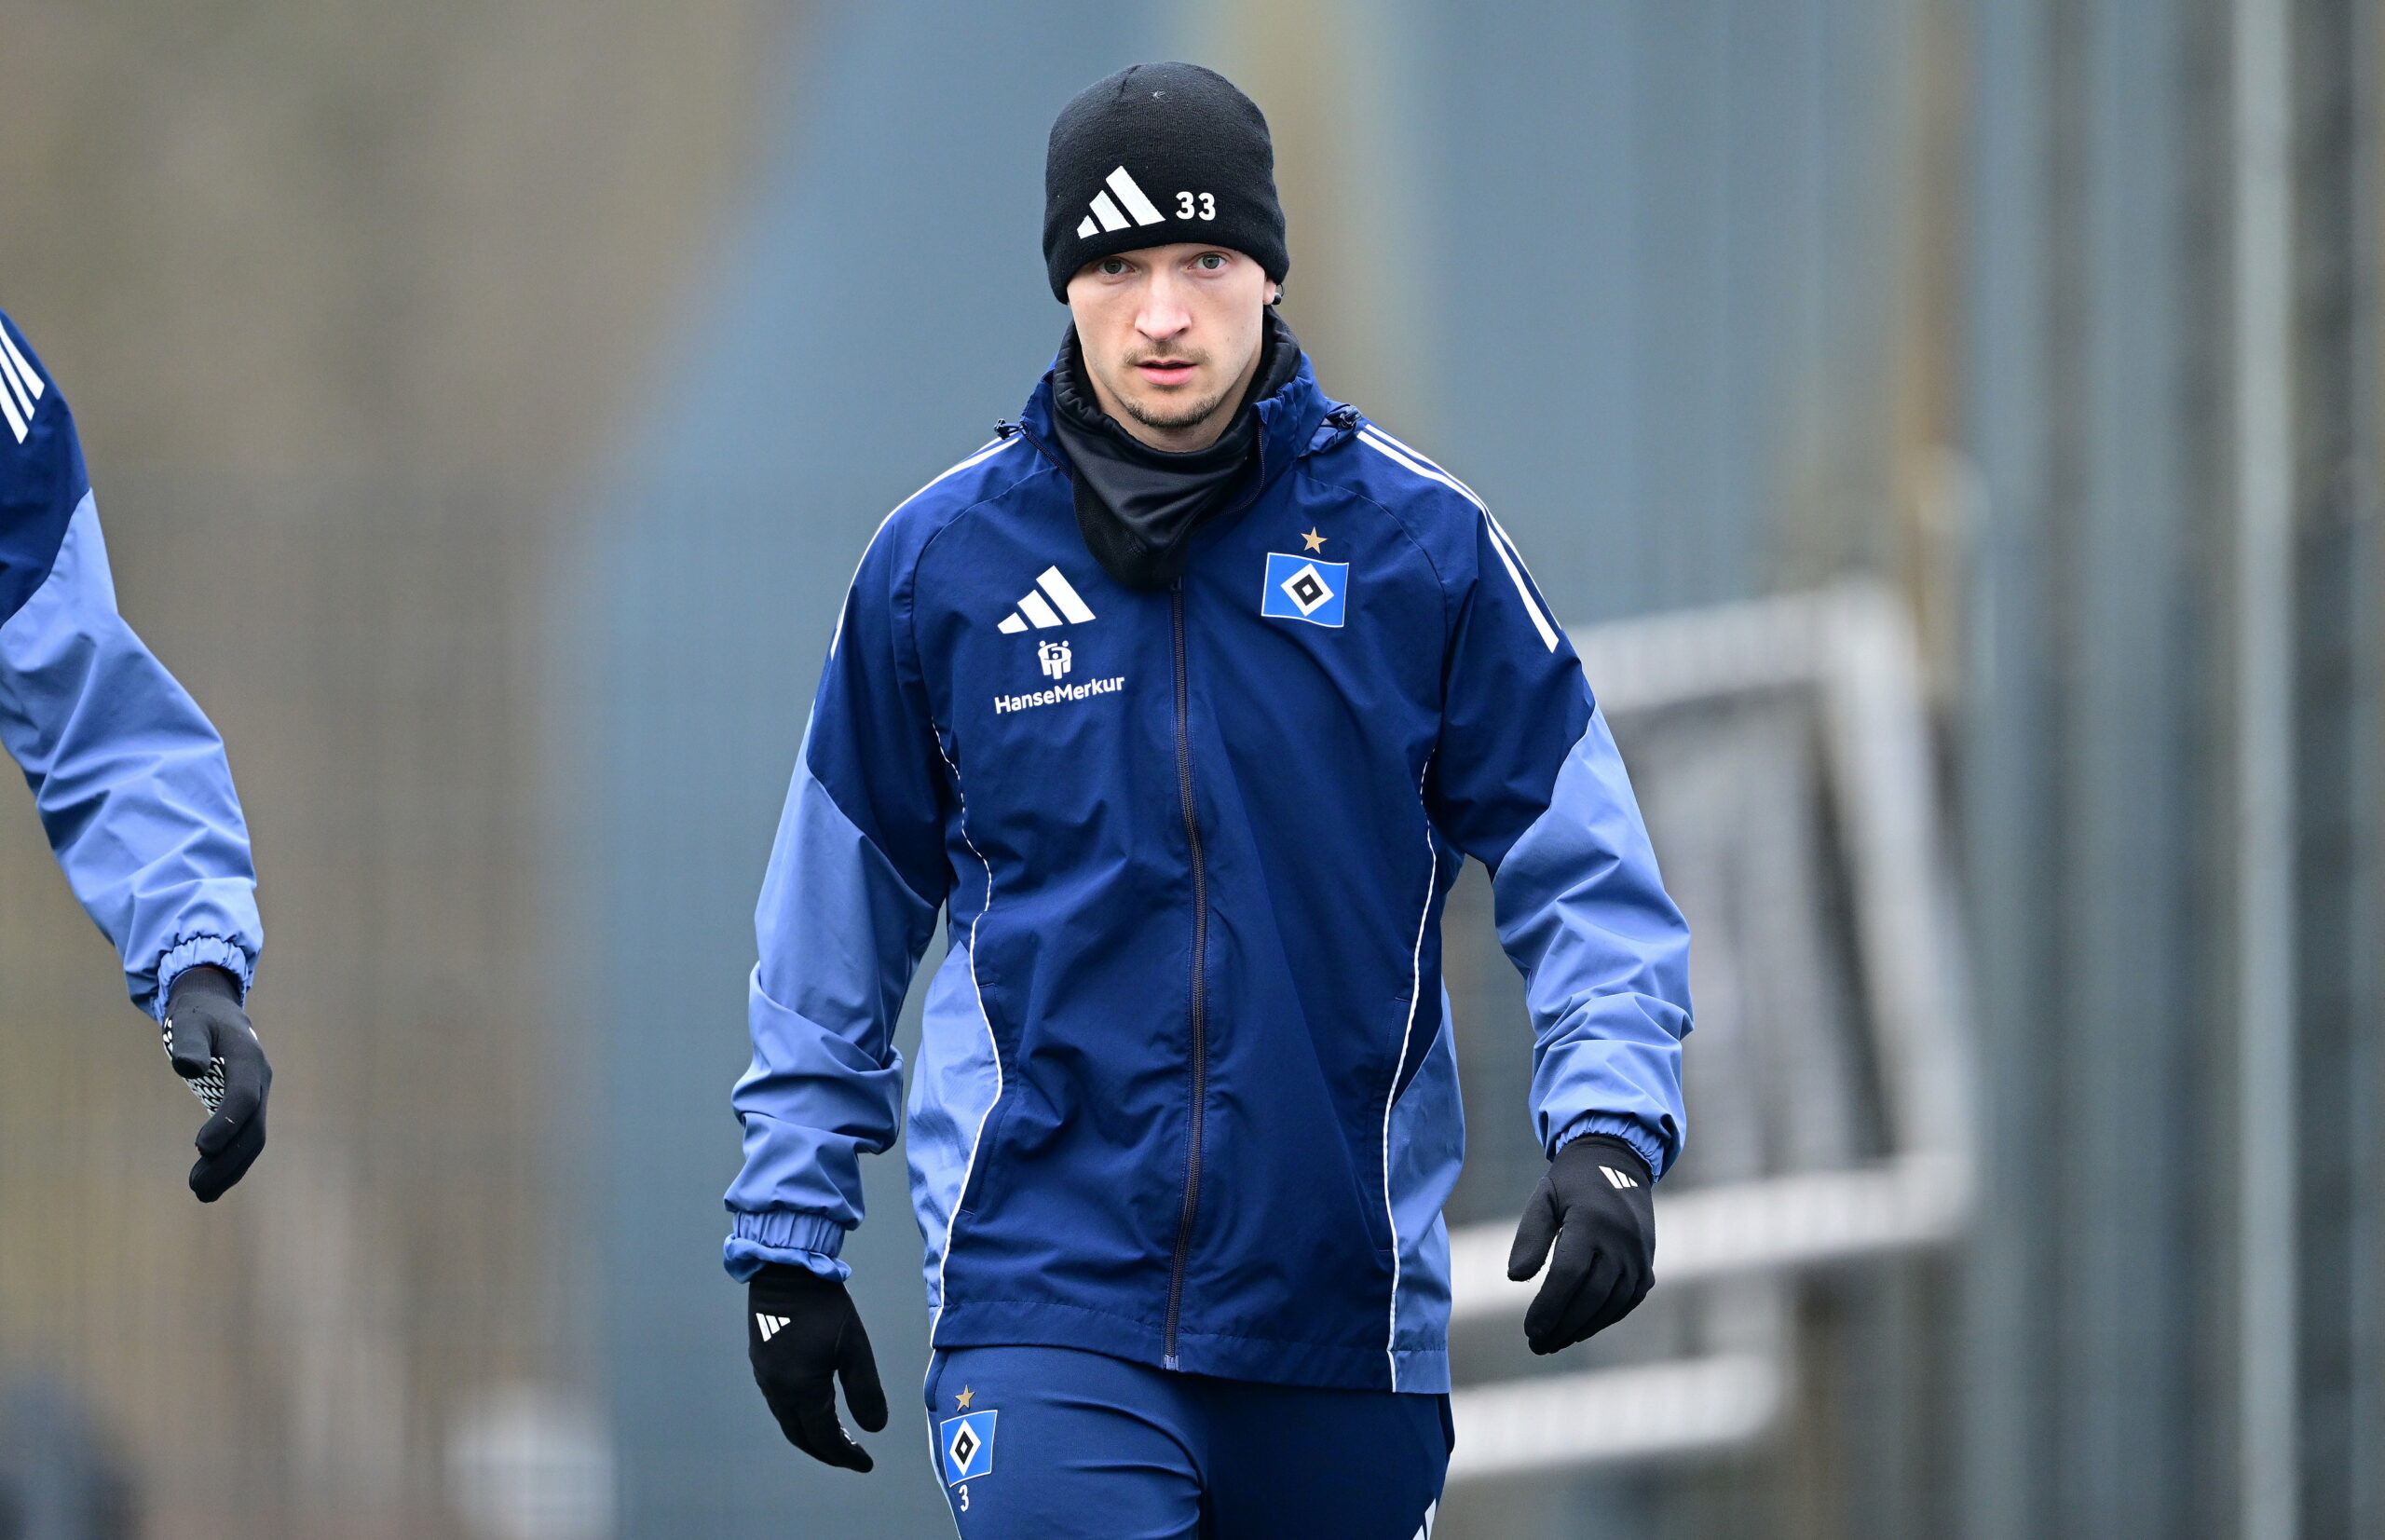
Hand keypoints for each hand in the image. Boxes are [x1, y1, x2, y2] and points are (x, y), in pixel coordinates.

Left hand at [161, 965, 270, 1201]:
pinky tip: (211, 1183)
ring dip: (230, 1169)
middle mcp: (260, 1082)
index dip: (226, 1123)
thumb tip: (187, 1067)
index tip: (200, 1148)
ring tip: (200, 1192)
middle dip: (228, 1161)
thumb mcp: (189, 1022)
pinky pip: (247, 1139)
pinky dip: (232, 1163)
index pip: (243, 1096)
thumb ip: (189, 1042)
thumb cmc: (198, 1017)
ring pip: (253, 1139)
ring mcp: (258, 1096)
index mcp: (249, 1059)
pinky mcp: (249, 1107)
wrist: (216, 1011)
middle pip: (253, 1129)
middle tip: (196, 1187)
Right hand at [748, 1263, 886, 1470]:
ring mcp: (765, 1378)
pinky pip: (780, 1404)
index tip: (866, 1464)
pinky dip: (799, 1417)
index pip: (824, 1437)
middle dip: (827, 1452)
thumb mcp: (854, 1347)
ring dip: (811, 1436)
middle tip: (851, 1458)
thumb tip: (876, 1428)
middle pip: (801, 1437)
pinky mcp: (761, 1364)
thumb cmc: (825, 1306)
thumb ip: (865, 1390)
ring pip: (788, 1422)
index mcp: (801, 1390)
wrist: (785, 1271)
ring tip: (838, 1438)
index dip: (846, 1455)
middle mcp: (777, 1390)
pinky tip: (814, 1408)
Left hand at [1505, 1134, 1655, 1353]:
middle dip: (1561, 1325)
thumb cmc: (1572, 1185)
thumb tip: (1515, 1278)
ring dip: (1580, 1328)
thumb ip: (1530, 1236)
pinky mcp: (1646, 1269)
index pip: (1568, 1275)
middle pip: (1590, 1296)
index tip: (1529, 1329)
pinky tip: (1578, 1329)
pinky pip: (1625, 1302)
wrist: (1619, 1165)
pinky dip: (1602, 1319)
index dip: (1548, 1307)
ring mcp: (1638, 1258)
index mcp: (1591, 1223)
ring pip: (1609, 1305)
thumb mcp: (1544, 1199)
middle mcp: (1620, 1243)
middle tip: (1536, 1344)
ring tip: (1553, 1342)